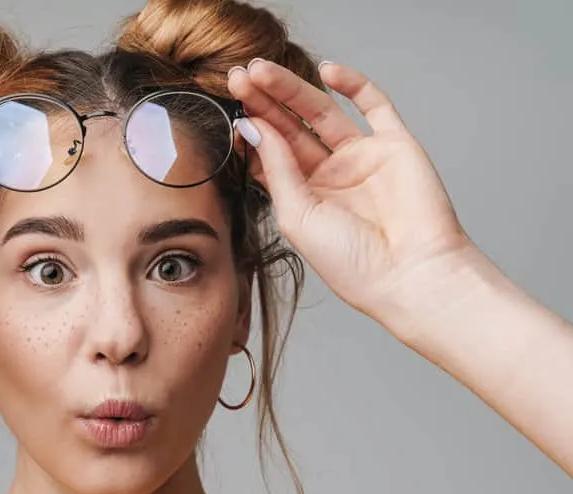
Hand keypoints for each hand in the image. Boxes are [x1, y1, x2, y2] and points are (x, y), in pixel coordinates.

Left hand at [227, 60, 476, 330]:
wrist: (411, 275)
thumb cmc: (352, 263)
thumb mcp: (297, 216)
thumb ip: (276, 168)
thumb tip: (252, 126)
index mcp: (303, 197)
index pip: (270, 153)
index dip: (251, 129)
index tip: (230, 107)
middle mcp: (330, 175)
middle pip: (290, 127)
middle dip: (263, 101)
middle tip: (237, 77)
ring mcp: (362, 158)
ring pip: (322, 112)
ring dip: (291, 89)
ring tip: (262, 70)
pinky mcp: (395, 144)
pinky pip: (374, 105)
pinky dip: (353, 84)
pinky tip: (327, 71)